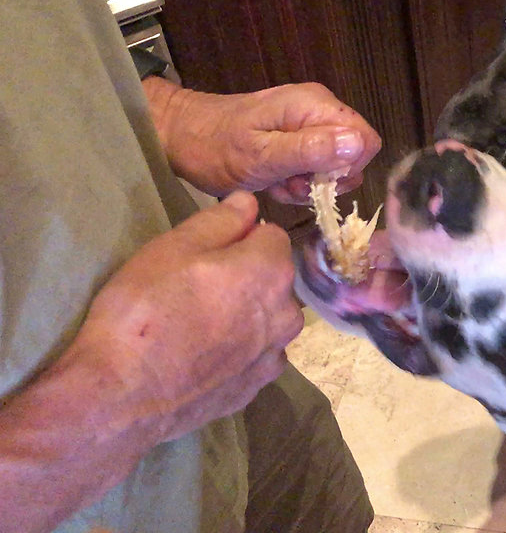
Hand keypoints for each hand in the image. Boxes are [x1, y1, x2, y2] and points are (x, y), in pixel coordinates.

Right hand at [68, 192, 303, 442]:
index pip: (271, 235)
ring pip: (268, 318)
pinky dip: (238, 350)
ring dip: (245, 314)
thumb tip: (248, 203)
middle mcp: (287, 312)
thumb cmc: (145, 311)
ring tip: (197, 324)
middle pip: (273, 278)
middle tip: (195, 288)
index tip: (205, 253)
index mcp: (272, 270)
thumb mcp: (173, 248)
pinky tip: (203, 355)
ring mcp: (274, 354)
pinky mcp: (257, 387)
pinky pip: (256, 354)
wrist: (122, 397)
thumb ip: (220, 221)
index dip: (239, 238)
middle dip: (246, 276)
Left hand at [145, 79, 381, 202]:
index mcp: (315, 106)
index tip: (315, 180)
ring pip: (334, 165)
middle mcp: (318, 109)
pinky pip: (314, 166)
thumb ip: (310, 150)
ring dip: (308, 184)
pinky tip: (272, 181)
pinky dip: (297, 181)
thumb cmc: (214, 147)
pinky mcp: (297, 137)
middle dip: (325, 179)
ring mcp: (307, 123)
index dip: (348, 167)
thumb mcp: (261, 155)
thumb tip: (357, 145)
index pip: (366, 140)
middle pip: (352, 155)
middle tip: (289, 184)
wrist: (178, 136)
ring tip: (276, 183)